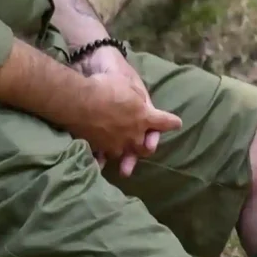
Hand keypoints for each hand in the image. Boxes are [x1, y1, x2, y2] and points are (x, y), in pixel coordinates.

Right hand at [71, 59, 181, 176]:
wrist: (79, 99)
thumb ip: (139, 99)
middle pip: (145, 147)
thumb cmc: (107, 87)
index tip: (176, 124)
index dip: (171, 122)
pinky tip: (100, 165)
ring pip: (124, 154)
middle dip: (148, 146)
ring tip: (126, 170)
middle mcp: (133, 135)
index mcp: (144, 118)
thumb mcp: (130, 86)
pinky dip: (102, 161)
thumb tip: (143, 104)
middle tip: (148, 148)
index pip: (164, 122)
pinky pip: (102, 158)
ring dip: (126, 159)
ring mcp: (115, 144)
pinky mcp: (98, 148)